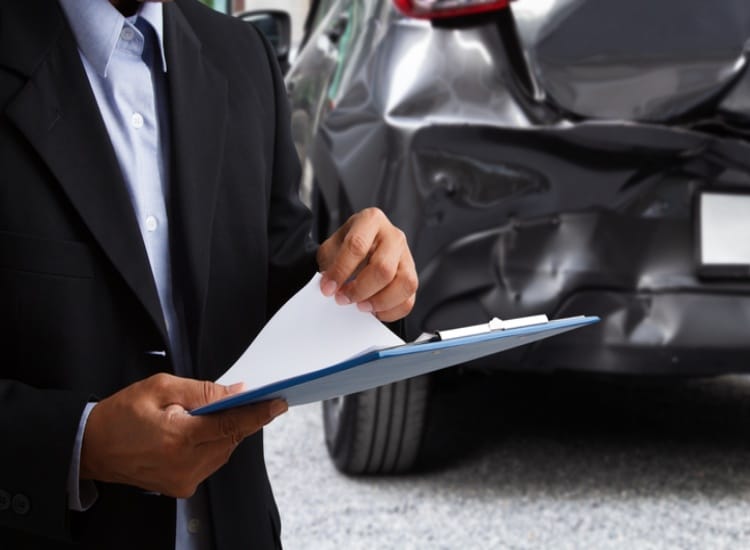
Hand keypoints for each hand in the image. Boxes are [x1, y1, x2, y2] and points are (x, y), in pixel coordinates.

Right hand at [80, 373, 286, 497]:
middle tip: (241, 399)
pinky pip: (212, 461)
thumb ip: (202, 391)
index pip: (231, 425)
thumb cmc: (122, 414)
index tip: (278, 403)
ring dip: (225, 431)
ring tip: (204, 415)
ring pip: (224, 450)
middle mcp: (185, 464)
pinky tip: (197, 431)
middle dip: (239, 417)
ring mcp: (185, 480)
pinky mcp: (183, 487)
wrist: (92, 447)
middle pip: (232, 438)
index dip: (258, 413)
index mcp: (179, 438)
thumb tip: (237, 392)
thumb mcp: (161, 387)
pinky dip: (213, 444)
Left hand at [316, 207, 417, 321]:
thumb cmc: (345, 248)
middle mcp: (393, 236)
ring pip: (404, 284)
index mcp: (371, 220)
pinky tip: (374, 310)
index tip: (328, 288)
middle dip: (360, 290)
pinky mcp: (412, 276)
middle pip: (383, 268)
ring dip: (379, 301)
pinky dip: (390, 311)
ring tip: (361, 306)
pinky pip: (408, 300)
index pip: (357, 246)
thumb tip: (331, 288)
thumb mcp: (332, 248)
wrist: (359, 249)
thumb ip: (330, 266)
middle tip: (343, 299)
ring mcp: (407, 256)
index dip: (341, 271)